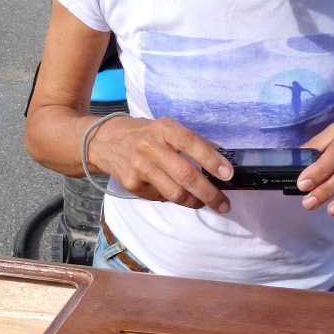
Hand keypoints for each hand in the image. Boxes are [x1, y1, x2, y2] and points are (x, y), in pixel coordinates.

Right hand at [86, 115, 233, 212]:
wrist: (105, 143)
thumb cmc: (146, 135)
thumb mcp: (165, 129)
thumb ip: (189, 143)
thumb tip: (220, 165)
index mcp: (163, 128)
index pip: (190, 142)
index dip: (211, 159)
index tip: (228, 174)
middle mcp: (149, 146)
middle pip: (185, 174)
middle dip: (209, 193)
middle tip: (224, 204)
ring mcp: (139, 167)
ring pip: (175, 193)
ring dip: (195, 202)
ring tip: (207, 204)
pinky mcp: (132, 185)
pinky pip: (161, 197)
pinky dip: (174, 199)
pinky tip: (177, 194)